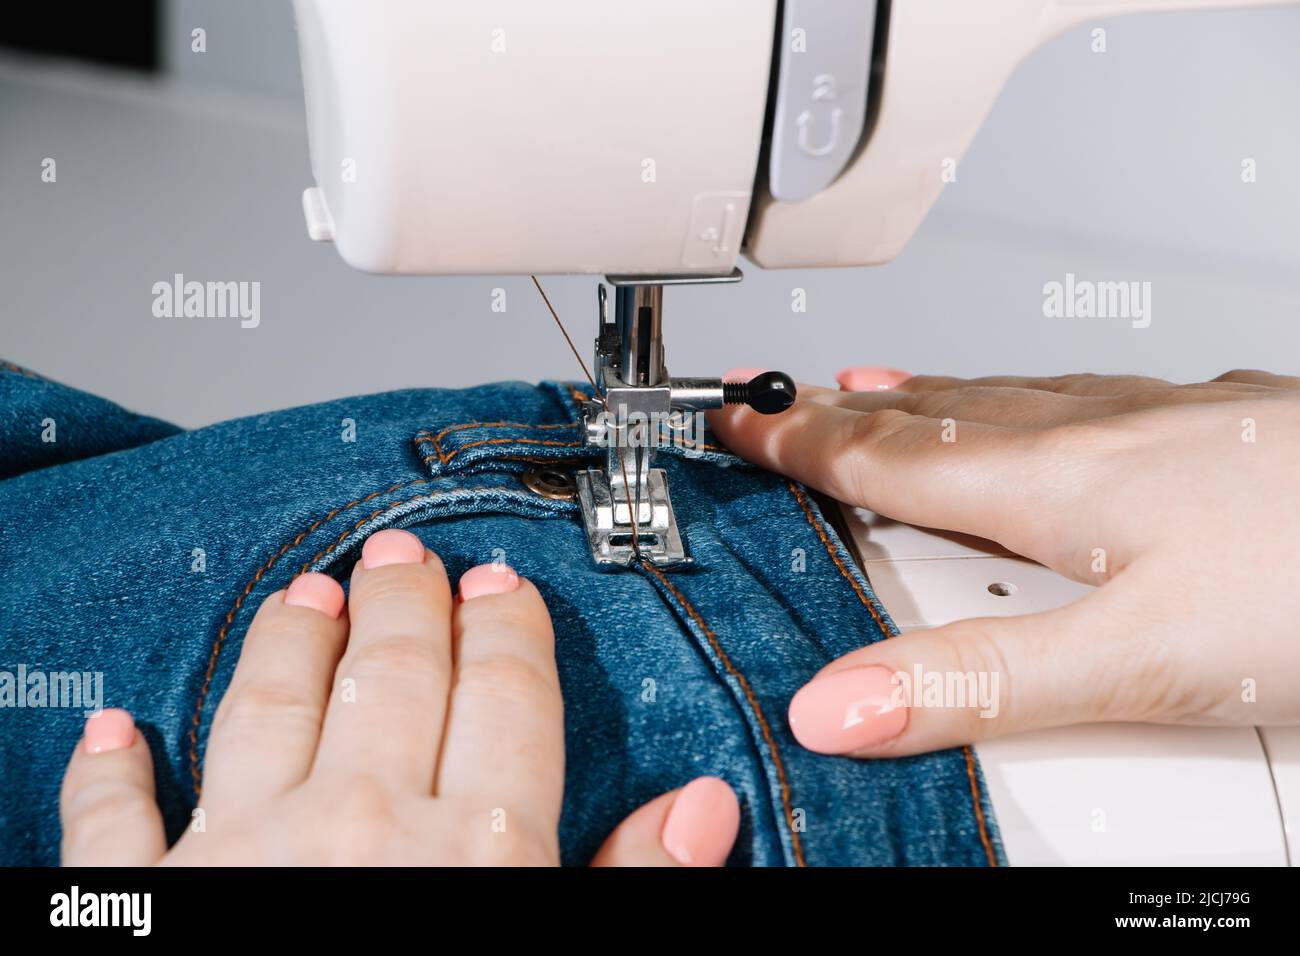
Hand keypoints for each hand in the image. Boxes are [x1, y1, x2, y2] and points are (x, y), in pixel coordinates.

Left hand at [60, 530, 739, 865]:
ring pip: (267, 708)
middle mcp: (360, 826)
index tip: (501, 587)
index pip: (505, 701)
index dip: (507, 632)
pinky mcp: (140, 907)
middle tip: (406, 555)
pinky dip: (109, 778)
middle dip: (406, 606)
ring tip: (306, 595)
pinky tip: (112, 736)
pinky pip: (113, 829)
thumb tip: (703, 809)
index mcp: (476, 851)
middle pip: (394, 677)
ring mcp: (241, 856)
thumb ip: (632, 889)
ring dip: (287, 644)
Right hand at [709, 369, 1299, 755]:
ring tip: (888, 388)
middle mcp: (1104, 434)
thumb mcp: (1141, 659)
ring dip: (936, 398)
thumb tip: (839, 706)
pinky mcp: (1227, 427)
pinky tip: (1063, 409)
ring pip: (1018, 402)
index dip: (804, 445)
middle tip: (790, 399)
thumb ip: (982, 683)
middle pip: (943, 417)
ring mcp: (1169, 422)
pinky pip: (1089, 400)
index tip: (741, 425)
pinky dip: (1030, 403)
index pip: (892, 458)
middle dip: (853, 411)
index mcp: (1060, 483)